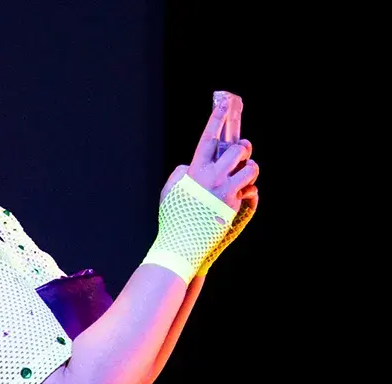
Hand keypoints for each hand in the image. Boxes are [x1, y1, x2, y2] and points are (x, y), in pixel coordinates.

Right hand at [165, 91, 256, 211]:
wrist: (182, 241)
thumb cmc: (173, 217)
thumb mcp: (169, 193)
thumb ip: (178, 175)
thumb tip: (187, 167)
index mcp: (194, 170)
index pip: (208, 139)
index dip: (215, 120)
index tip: (223, 104)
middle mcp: (212, 176)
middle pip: (237, 150)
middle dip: (244, 148)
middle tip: (242, 152)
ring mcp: (225, 189)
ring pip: (251, 168)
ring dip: (251, 169)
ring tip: (245, 175)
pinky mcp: (235, 202)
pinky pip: (251, 189)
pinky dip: (249, 191)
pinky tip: (241, 197)